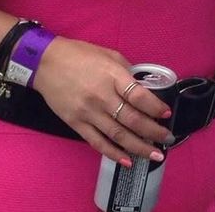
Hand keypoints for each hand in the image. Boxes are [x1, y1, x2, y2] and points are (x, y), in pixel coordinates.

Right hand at [34, 38, 172, 164]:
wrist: (46, 63)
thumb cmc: (80, 54)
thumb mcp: (109, 55)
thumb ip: (126, 72)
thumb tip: (142, 89)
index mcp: (112, 75)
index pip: (138, 96)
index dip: (155, 107)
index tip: (166, 114)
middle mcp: (101, 96)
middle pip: (131, 119)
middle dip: (153, 132)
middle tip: (167, 139)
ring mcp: (88, 112)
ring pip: (117, 135)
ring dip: (139, 147)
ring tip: (154, 155)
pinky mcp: (76, 124)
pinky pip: (97, 142)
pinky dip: (113, 154)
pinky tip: (127, 160)